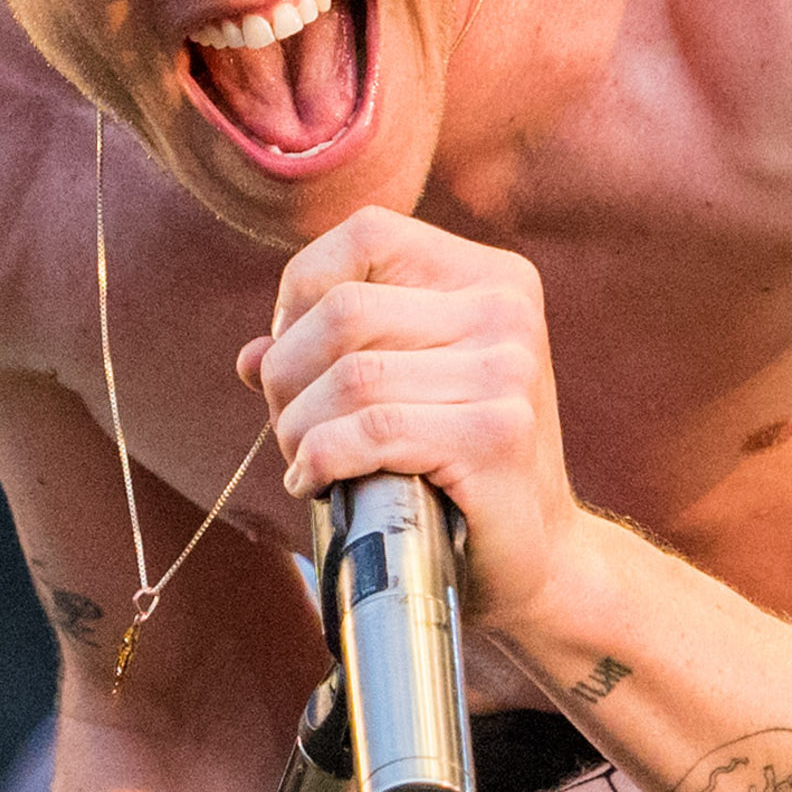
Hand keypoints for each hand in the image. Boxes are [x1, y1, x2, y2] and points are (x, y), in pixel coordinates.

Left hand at [238, 207, 579, 632]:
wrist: (538, 558)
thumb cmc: (457, 471)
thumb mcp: (401, 391)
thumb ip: (331, 357)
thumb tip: (252, 356)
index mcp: (490, 278)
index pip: (367, 233)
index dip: (302, 288)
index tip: (297, 356)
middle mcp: (507, 311)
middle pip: (343, 309)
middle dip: (288, 374)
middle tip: (290, 427)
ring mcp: (509, 371)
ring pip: (350, 375)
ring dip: (298, 428)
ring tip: (302, 461)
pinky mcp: (496, 436)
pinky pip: (371, 431)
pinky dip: (321, 460)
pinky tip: (316, 484)